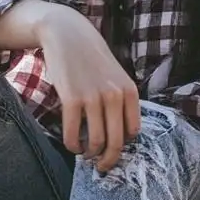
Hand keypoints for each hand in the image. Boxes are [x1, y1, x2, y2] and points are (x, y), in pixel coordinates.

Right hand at [35, 3, 140, 173]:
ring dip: (89, 153)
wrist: (67, 33)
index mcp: (129, 91)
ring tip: (83, 152)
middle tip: (101, 166)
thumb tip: (120, 133)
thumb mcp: (115, 76)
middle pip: (116, 142)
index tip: (112, 149)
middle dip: (108, 160)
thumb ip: (120, 100)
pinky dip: (72, 145)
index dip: (122, 145)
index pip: (133, 132)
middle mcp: (115, 96)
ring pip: (95, 141)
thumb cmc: (91, 57)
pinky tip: (71, 144)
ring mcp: (93, 97)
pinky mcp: (71, 98)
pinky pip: (73, 133)